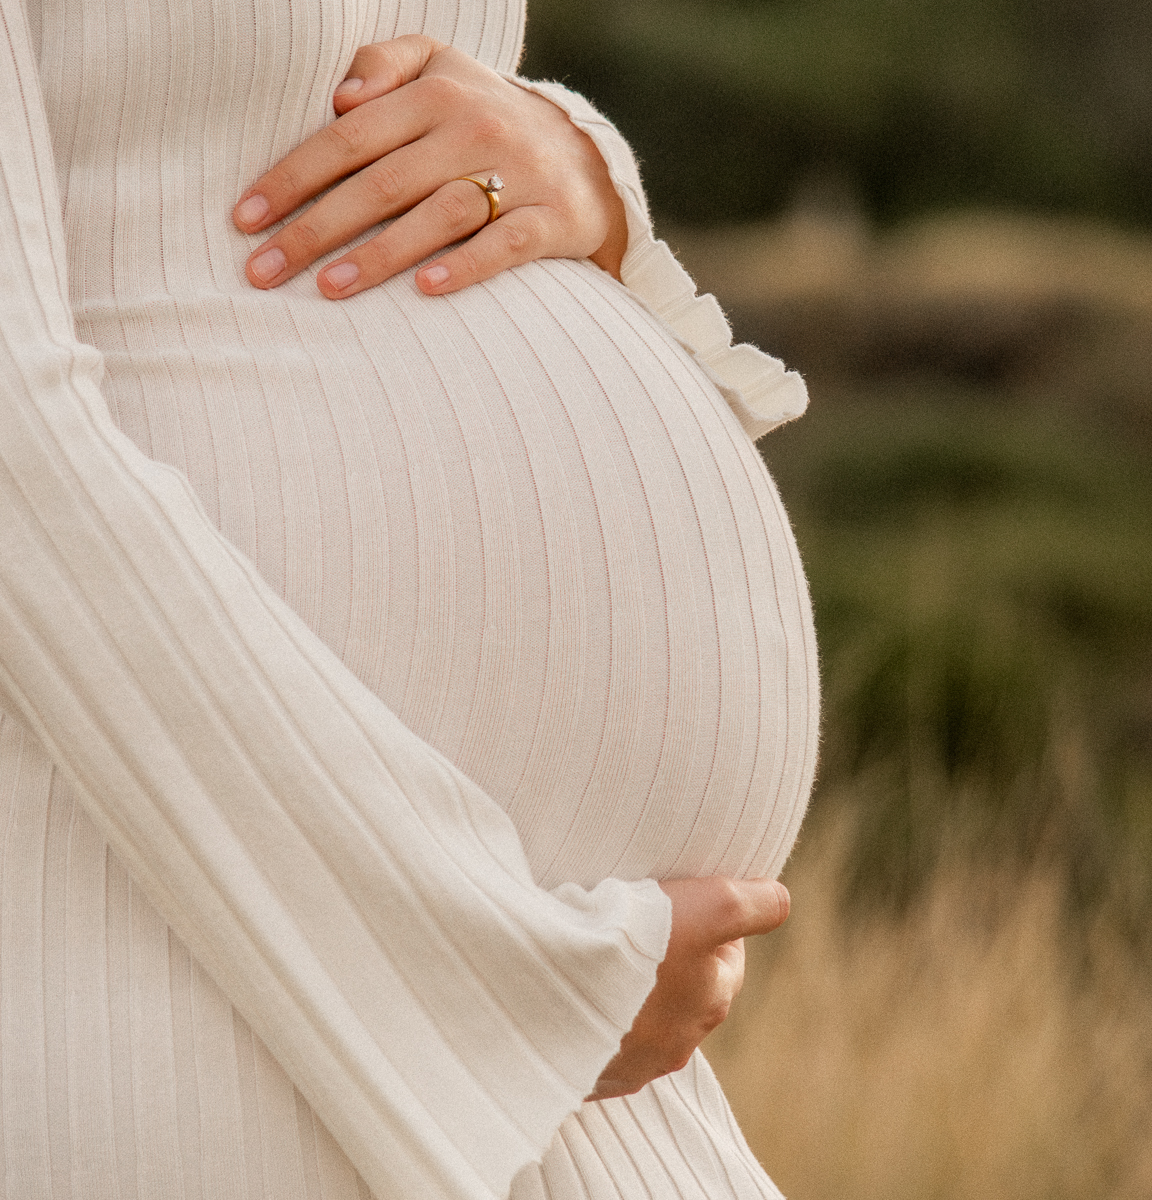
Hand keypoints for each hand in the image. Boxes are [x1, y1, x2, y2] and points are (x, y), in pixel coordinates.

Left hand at [232, 35, 627, 298]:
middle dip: (316, 228)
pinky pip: (505, 245)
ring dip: (380, 253)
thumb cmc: (486, 118)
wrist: (586, 159)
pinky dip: (465, 266)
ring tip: (327, 288)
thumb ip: (383, 65)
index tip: (244, 219)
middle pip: (383, 181)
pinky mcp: (552, 219)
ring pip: (439, 214)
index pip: (348, 136)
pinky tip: (423, 290)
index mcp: (435, 92)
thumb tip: (339, 98)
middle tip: (264, 272)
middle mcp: (474, 128)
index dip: (292, 177)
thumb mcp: (439, 68)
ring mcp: (517, 175)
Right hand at [588, 877, 789, 1100]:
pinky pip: (598, 1038)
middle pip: (686, 992)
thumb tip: (780, 899)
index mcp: (709, 1003)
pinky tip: (578, 987)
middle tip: (642, 923)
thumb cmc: (639, 943)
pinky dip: (594, 1014)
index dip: (712, 922)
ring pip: (641, 1019)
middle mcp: (676, 1044)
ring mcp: (628, 1062)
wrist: (555, 987)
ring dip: (632, 989)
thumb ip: (757, 904)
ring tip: (605, 952)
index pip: (727, 958)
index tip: (685, 899)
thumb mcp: (714, 907)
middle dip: (673, 959)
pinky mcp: (587, 1070)